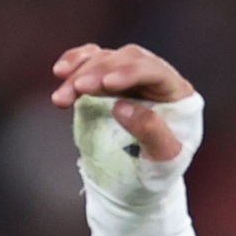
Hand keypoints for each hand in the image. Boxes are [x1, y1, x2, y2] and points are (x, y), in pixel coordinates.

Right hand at [49, 42, 200, 188]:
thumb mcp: (163, 158)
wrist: (142, 177)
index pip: (153, 71)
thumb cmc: (158, 168)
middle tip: (77, 88)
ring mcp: (127, 76)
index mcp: (175, 91)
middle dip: (98, 71)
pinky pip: (91, 60)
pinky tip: (61, 71)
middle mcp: (152, 76)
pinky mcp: (105, 80)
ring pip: (104, 59)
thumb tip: (121, 106)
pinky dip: (75, 62)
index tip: (106, 84)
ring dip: (79, 73)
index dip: (129, 73)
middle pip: (125, 60)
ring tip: (61, 97)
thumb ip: (150, 131)